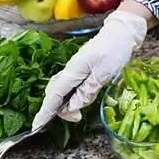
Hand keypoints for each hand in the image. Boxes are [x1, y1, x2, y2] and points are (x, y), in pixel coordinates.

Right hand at [32, 9, 147, 128]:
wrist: (121, 32)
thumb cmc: (115, 50)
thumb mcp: (104, 73)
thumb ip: (88, 90)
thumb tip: (72, 108)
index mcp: (73, 70)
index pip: (55, 95)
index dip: (45, 111)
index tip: (37, 126)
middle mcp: (70, 70)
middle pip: (55, 94)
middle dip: (57, 110)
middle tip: (76, 118)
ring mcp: (74, 69)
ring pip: (61, 90)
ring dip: (65, 104)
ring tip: (78, 113)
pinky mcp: (80, 69)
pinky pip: (69, 86)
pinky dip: (70, 96)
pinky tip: (78, 100)